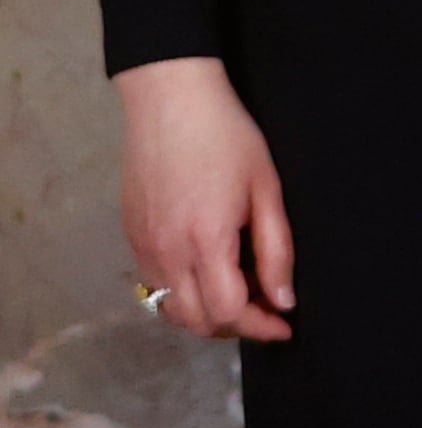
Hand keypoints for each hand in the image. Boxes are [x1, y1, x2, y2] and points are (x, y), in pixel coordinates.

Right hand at [115, 56, 290, 341]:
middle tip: (266, 308)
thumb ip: (275, 250)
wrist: (170, 101)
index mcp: (204, 242)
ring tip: (240, 291)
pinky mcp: (131, 237)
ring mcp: (142, 248)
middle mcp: (166, 254)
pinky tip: (209, 270)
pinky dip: (183, 294)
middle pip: (196, 321)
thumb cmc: (227, 136)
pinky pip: (154, 285)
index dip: (259, 326)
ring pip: (171, 309)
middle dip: (234, 326)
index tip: (284, 325)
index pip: (227, 312)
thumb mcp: (266, 189)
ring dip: (206, 313)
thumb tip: (283, 299)